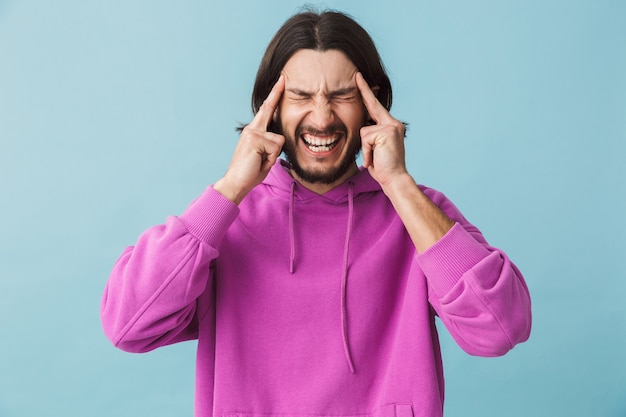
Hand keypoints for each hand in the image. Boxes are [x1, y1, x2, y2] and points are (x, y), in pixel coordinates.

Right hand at [214, 75, 285, 203]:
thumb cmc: (250, 172)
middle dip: (276, 93)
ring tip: (261, 162)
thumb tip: (279, 138)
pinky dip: (271, 159)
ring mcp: (252, 133)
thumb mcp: (263, 156)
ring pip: (279, 140)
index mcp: (253, 131)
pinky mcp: (255, 139)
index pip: (266, 110)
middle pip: (269, 110)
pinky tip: (259, 162)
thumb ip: (270, 145)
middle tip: (284, 77)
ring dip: (273, 155)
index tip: (281, 81)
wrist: (236, 183)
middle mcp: (252, 129)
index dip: (274, 96)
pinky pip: (276, 148)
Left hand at [356, 72, 407, 188]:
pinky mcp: (386, 131)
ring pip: (364, 130)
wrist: (394, 178)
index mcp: (390, 126)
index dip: (367, 93)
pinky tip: (374, 158)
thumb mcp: (374, 148)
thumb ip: (370, 135)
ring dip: (365, 148)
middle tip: (356, 74)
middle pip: (372, 106)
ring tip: (374, 158)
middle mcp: (393, 123)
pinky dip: (366, 151)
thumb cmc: (382, 167)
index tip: (359, 78)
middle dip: (363, 90)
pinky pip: (365, 138)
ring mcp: (391, 126)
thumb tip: (362, 126)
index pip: (375, 107)